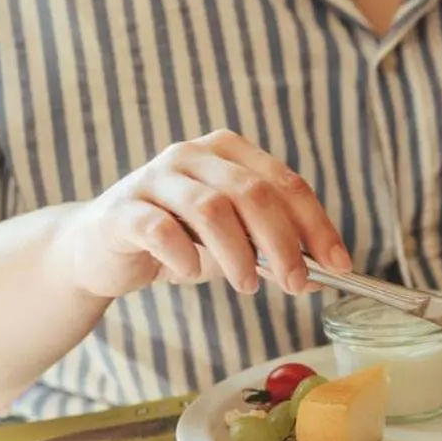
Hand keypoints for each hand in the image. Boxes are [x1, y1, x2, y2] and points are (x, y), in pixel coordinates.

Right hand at [62, 130, 353, 300]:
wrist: (102, 250)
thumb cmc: (177, 242)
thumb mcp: (234, 245)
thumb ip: (275, 253)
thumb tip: (324, 276)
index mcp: (229, 153)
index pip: (286, 183)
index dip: (317, 225)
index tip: (339, 265)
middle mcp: (193, 154)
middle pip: (253, 192)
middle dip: (283, 243)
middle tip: (295, 283)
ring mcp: (154, 177)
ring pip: (211, 207)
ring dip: (238, 253)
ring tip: (247, 287)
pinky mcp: (122, 209)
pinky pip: (160, 229)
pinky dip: (184, 256)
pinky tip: (192, 273)